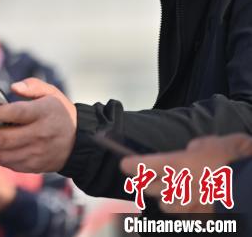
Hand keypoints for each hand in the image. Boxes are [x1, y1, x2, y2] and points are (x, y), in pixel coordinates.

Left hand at [0, 78, 76, 172]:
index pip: (17, 113)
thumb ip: (32, 86)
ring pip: (4, 155)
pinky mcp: (35, 165)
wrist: (80, 142)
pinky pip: (10, 164)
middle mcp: (40, 134)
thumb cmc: (59, 112)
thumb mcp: (51, 93)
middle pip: (5, 138)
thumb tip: (13, 87)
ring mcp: (37, 152)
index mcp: (44, 113)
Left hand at [120, 134, 251, 212]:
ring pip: (167, 206)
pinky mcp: (203, 217)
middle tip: (149, 177)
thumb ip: (193, 149)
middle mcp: (179, 186)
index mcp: (178, 164)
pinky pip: (188, 217)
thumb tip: (189, 153)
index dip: (132, 165)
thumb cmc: (234, 157)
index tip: (126, 164)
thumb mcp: (211, 143)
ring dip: (169, 199)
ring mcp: (191, 205)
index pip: (143, 166)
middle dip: (148, 182)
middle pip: (149, 188)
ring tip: (178, 192)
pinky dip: (190, 211)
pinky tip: (197, 204)